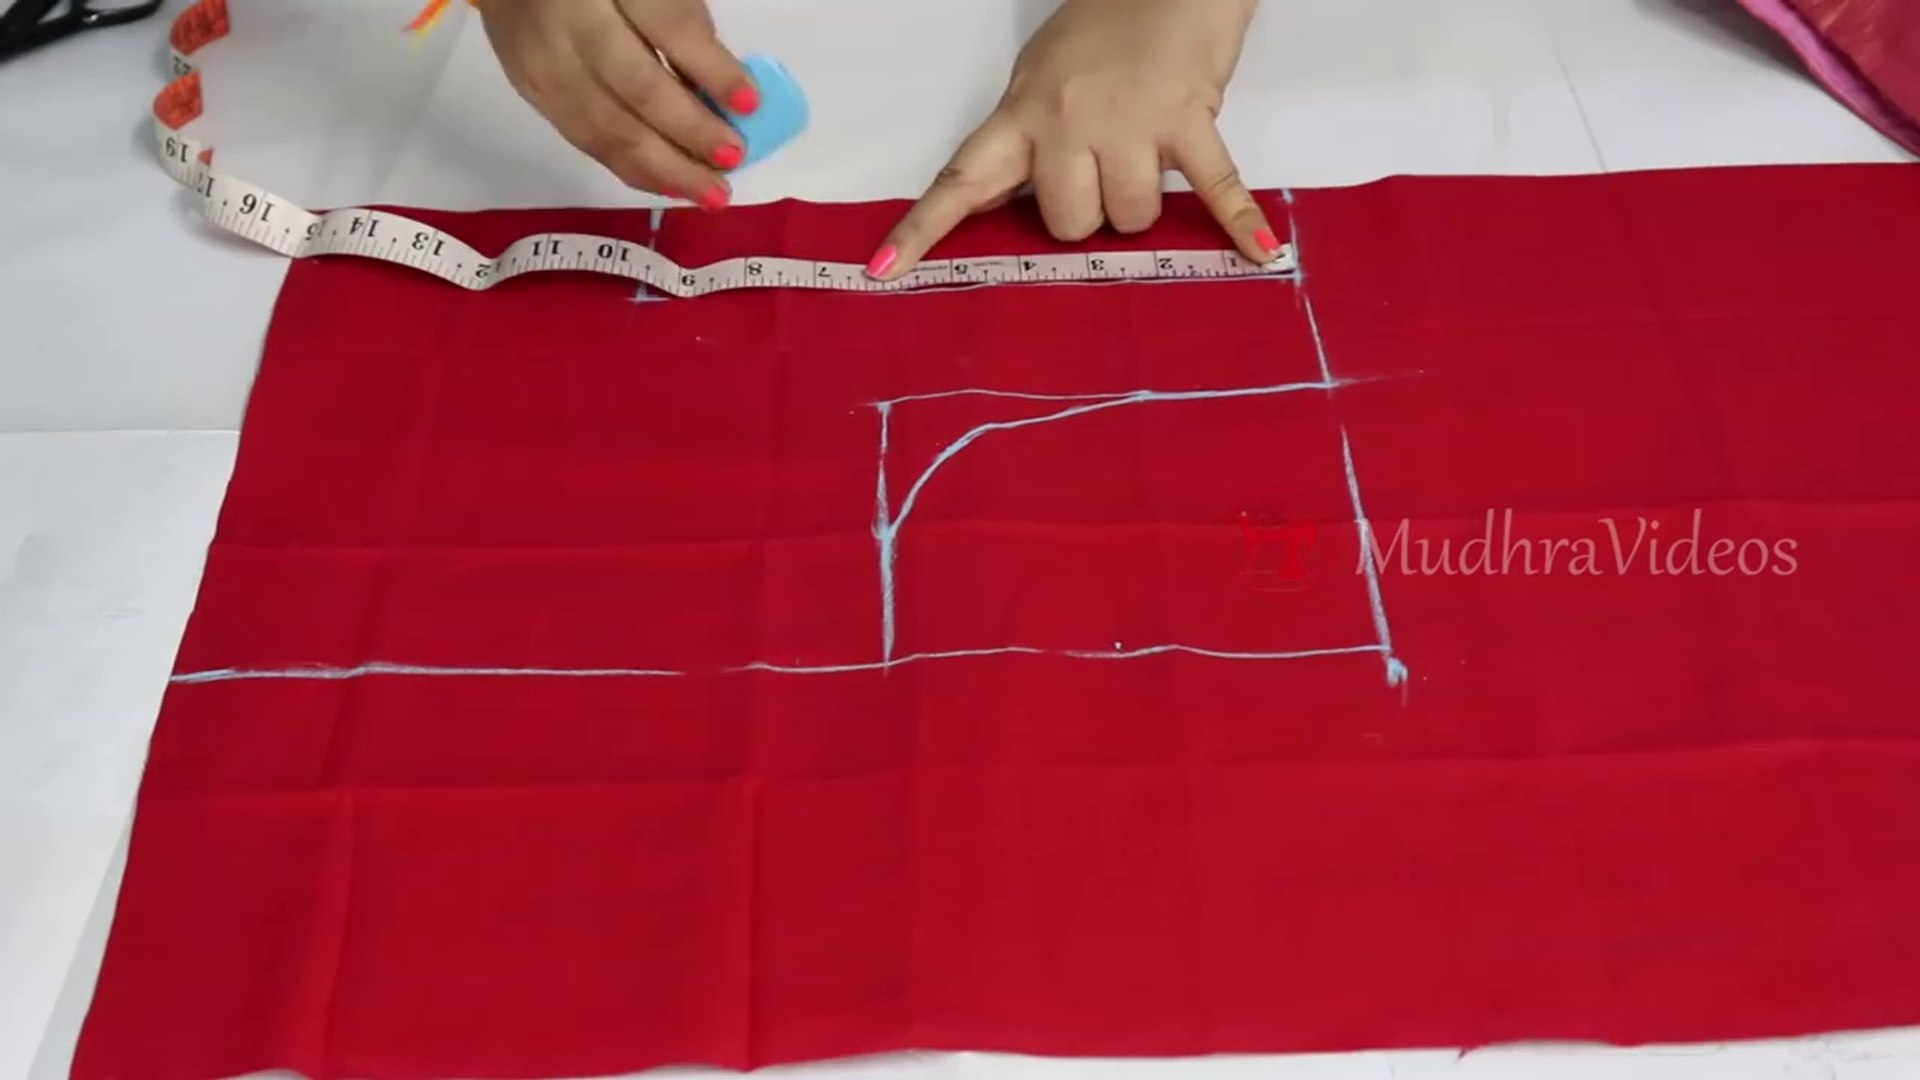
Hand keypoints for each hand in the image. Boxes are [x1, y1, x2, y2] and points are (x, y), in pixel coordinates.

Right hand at [476, 0, 759, 207]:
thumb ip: (682, 26)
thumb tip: (722, 96)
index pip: (669, 27)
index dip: (712, 69)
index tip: (750, 104)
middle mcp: (571, 20)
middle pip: (637, 87)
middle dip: (690, 130)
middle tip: (733, 157)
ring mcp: (545, 61)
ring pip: (610, 128)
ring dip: (666, 167)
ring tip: (710, 192)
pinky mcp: (533, 92)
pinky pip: (587, 141)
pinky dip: (633, 168)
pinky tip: (670, 185)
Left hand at [866, 0, 1277, 279]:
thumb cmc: (1103, 28)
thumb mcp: (1042, 78)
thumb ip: (1029, 141)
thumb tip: (1029, 207)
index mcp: (1021, 114)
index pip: (960, 180)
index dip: (921, 230)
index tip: (882, 271)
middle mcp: (1068, 124)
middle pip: (1067, 221)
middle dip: (1087, 214)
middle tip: (1102, 173)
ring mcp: (1130, 125)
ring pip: (1129, 217)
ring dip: (1142, 205)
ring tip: (1150, 157)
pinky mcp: (1190, 122)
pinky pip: (1215, 188)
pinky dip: (1237, 219)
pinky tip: (1260, 249)